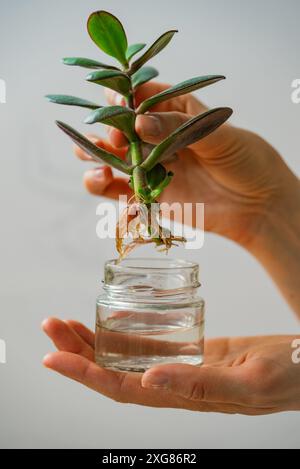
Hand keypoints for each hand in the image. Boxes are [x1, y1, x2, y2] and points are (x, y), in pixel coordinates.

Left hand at [42, 318, 299, 414]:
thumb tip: (149, 381)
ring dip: (95, 342)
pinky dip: (126, 334)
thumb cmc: (287, 376)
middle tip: (50, 327)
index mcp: (185, 396)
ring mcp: (183, 367)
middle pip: (115, 372)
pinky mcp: (194, 350)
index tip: (52, 358)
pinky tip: (111, 321)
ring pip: (128, 358)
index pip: (122, 389)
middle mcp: (175, 385)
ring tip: (67, 323)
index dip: (84, 374)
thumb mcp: (248, 381)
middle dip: (78, 352)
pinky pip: (151, 345)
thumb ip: (201, 384)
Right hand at [75, 83, 299, 313]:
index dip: (125, 97)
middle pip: (121, 128)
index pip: (144, 98)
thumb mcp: (218, 135)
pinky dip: (101, 184)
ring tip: (86, 152)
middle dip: (107, 128)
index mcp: (177, 113)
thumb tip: (140, 123)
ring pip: (112, 157)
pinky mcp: (148, 194)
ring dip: (94, 152)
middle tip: (110, 136)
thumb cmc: (246, 161)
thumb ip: (178, 128)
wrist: (257, 205)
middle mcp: (159, 138)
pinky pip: (117, 189)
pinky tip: (98, 178)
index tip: (116, 101)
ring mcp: (152, 166)